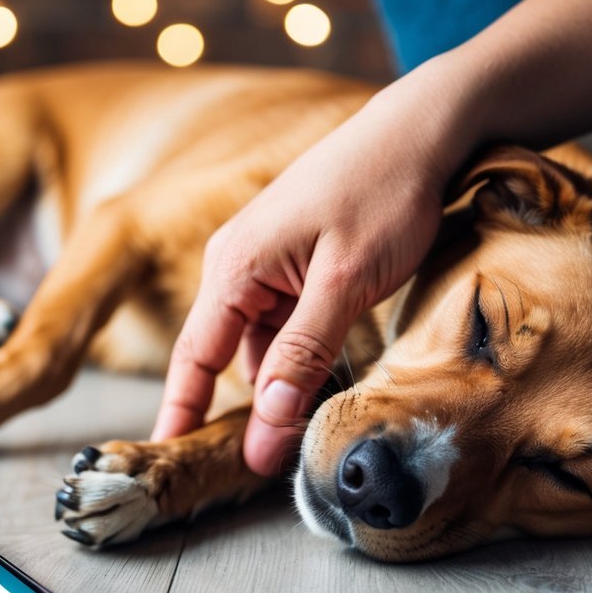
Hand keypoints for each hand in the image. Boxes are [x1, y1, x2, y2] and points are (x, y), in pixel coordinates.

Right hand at [151, 64, 475, 474]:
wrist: (422, 129)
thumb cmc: (384, 193)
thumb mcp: (346, 283)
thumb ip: (303, 353)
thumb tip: (265, 421)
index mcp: (235, 267)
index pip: (196, 356)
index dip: (182, 411)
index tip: (169, 455)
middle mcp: (238, 264)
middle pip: (225, 354)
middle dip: (244, 408)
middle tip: (267, 463)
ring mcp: (268, 261)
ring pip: (261, 341)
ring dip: (280, 382)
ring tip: (305, 427)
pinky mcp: (297, 260)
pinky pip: (286, 321)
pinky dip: (300, 353)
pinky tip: (326, 375)